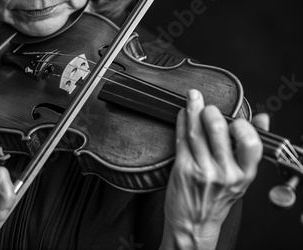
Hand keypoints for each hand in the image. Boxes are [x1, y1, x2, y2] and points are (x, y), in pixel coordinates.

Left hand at [161, 89, 268, 248]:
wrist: (192, 226)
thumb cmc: (215, 201)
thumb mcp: (240, 178)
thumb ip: (248, 148)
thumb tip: (262, 118)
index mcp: (244, 175)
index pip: (251, 143)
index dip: (243, 124)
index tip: (236, 116)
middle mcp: (224, 173)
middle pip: (218, 131)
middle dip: (211, 112)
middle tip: (207, 105)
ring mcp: (202, 171)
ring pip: (197, 132)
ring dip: (192, 111)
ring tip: (192, 100)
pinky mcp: (183, 170)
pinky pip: (182, 140)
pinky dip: (181, 123)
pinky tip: (182, 115)